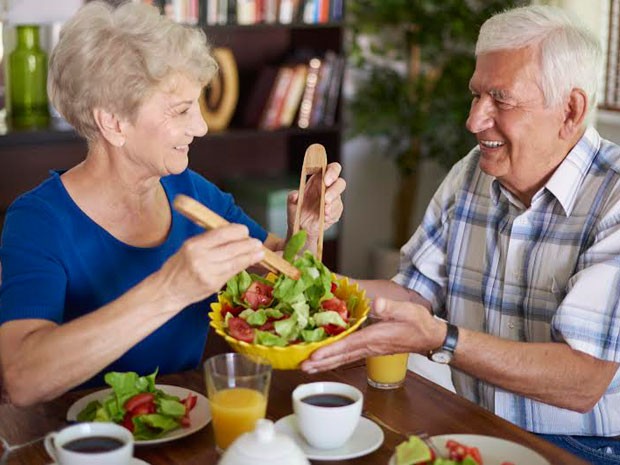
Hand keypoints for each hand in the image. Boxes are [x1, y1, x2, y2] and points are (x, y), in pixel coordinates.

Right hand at [158, 224, 264, 307]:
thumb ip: (209, 240)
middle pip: (232, 248)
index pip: (222, 234)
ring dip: (250, 256)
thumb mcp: (189, 247)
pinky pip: (233, 272)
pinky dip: (243, 266)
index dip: (238, 231)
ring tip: (260, 252)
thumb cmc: (178, 267)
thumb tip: (233, 234)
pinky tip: (251, 262)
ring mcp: (208, 273)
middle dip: (248, 244)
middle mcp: (201, 258)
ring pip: (236, 261)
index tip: (245, 231)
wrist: (167, 291)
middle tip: (257, 242)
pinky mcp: (214, 284)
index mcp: (194, 245)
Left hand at [287, 162, 345, 241]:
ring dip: (332, 203)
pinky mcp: (335, 211)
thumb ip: (292, 197)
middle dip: (334, 189)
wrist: (301, 228)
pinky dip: (331, 213)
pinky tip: (325, 216)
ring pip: (339, 197)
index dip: (331, 172)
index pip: (330, 169)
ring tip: (324, 210)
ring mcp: (333, 200)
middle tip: (325, 198)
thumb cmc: (298, 212)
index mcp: (318, 180)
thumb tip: (295, 195)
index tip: (326, 180)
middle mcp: (327, 188)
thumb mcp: (291, 203)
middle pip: (340, 182)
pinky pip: (337, 210)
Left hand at [301, 297, 444, 372]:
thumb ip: (391, 307)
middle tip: (301, 367)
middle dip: (321, 362)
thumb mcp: (407, 310)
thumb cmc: (418, 323)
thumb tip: (377, 304)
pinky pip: (348, 357)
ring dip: (325, 364)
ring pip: (343, 359)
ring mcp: (369, 350)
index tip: (314, 355)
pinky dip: (334, 360)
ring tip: (306, 368)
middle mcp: (369, 346)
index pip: (349, 345)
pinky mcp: (369, 349)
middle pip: (341, 356)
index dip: (331, 350)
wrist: (429, 337)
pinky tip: (324, 361)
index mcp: (375, 337)